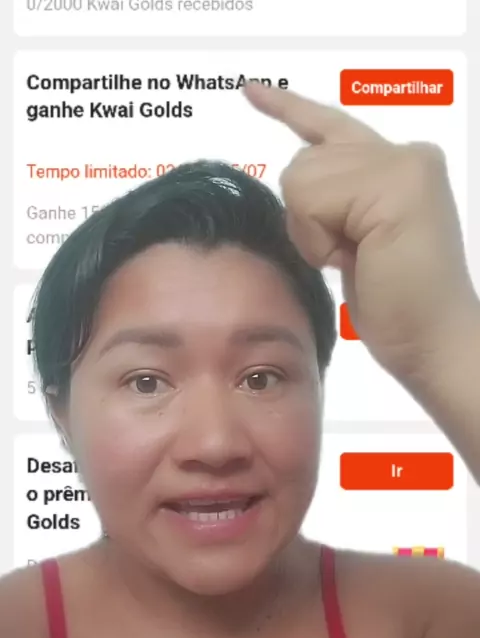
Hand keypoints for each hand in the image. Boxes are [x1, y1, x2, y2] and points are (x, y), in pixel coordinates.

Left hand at [244, 83, 477, 379]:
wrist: (433, 342)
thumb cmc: (398, 307)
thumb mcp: (357, 241)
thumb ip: (338, 199)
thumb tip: (297, 180)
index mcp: (398, 165)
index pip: (328, 126)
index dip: (286, 108)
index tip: (250, 92)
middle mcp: (406, 153)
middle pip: (303, 161)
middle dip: (308, 219)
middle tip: (351, 257)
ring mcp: (404, 164)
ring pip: (302, 177)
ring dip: (314, 232)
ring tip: (358, 258)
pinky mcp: (394, 184)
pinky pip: (311, 200)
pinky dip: (319, 239)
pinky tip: (354, 259)